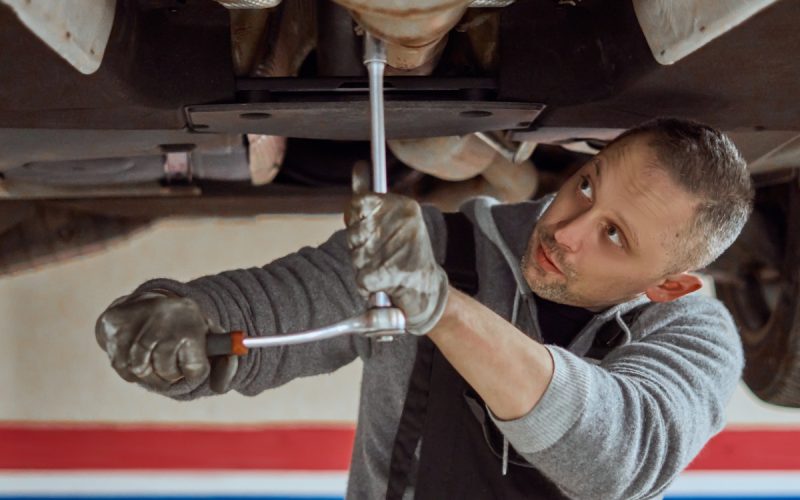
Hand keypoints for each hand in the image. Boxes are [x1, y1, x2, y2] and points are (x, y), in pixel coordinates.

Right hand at [95, 292, 237, 393]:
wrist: (149, 303)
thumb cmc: (185, 330)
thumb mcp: (211, 341)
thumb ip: (225, 364)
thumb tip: (225, 376)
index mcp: (193, 321)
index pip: (196, 368)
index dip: (192, 373)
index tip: (190, 364)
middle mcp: (165, 316)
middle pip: (166, 371)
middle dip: (169, 374)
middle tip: (170, 361)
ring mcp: (138, 318)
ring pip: (140, 369)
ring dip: (148, 373)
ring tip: (154, 357)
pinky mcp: (114, 323)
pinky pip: (121, 365)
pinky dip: (129, 369)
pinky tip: (137, 354)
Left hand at [345, 163, 448, 334]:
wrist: (428, 290)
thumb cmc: (403, 253)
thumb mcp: (388, 219)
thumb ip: (368, 196)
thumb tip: (359, 165)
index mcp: (405, 206)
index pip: (358, 203)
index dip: (354, 219)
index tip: (364, 230)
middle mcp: (404, 223)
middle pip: (353, 232)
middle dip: (358, 247)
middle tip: (376, 253)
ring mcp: (401, 248)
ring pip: (356, 256)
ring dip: (362, 267)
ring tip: (380, 268)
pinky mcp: (395, 274)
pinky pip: (361, 278)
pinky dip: (366, 285)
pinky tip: (378, 284)